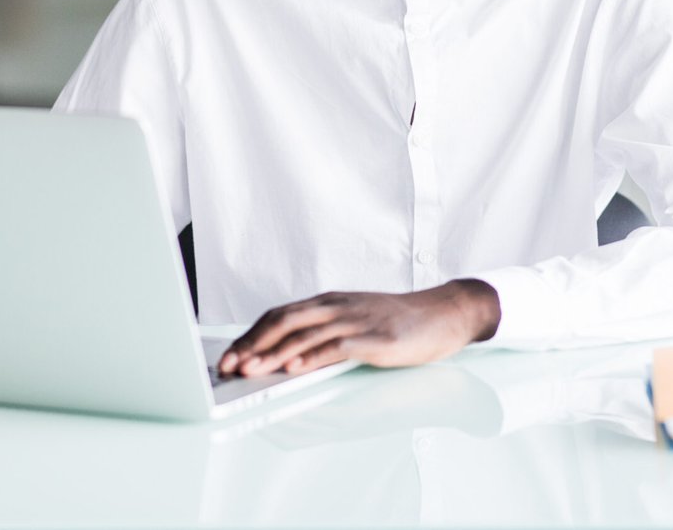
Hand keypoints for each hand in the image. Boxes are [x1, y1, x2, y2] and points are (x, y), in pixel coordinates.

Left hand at [217, 279, 500, 377]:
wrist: (444, 313)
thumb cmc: (397, 322)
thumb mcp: (354, 320)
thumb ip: (323, 333)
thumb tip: (285, 359)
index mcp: (329, 302)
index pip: (279, 315)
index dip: (251, 336)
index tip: (228, 357)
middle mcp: (338, 306)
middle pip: (284, 321)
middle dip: (253, 345)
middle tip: (229, 366)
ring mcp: (357, 320)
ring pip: (306, 334)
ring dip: (275, 354)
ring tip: (251, 371)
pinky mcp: (376, 337)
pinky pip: (338, 346)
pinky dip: (313, 357)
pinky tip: (296, 369)